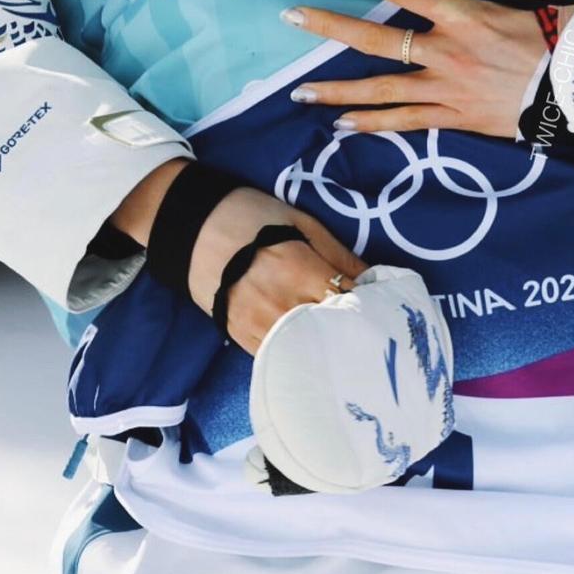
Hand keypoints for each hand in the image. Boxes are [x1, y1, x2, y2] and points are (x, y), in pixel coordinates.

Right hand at [188, 186, 366, 355]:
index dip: (367, 306)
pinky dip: (295, 352)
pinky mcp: (241, 338)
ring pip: (304, 349)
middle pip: (330, 330)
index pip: (348, 301)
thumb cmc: (254, 217)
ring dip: (323, 345)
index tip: (379, 308)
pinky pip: (277, 356)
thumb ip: (338, 253)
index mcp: (301, 270)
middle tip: (365, 328)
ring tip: (339, 341)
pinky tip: (308, 347)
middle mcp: (283, 304)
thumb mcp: (301, 223)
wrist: (194, 228)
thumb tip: (373, 277)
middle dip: (349, 329)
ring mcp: (259, 325)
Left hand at [283, 0, 567, 137]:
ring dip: (337, 93)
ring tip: (299, 94)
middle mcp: (446, 52)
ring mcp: (448, 89)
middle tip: (290, 17)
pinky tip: (344, 127)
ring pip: (381, 91)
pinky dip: (374, 125)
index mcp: (461, 14)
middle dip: (329, 27)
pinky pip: (407, 122)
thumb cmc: (563, 27)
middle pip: (375, 39)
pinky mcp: (457, 117)